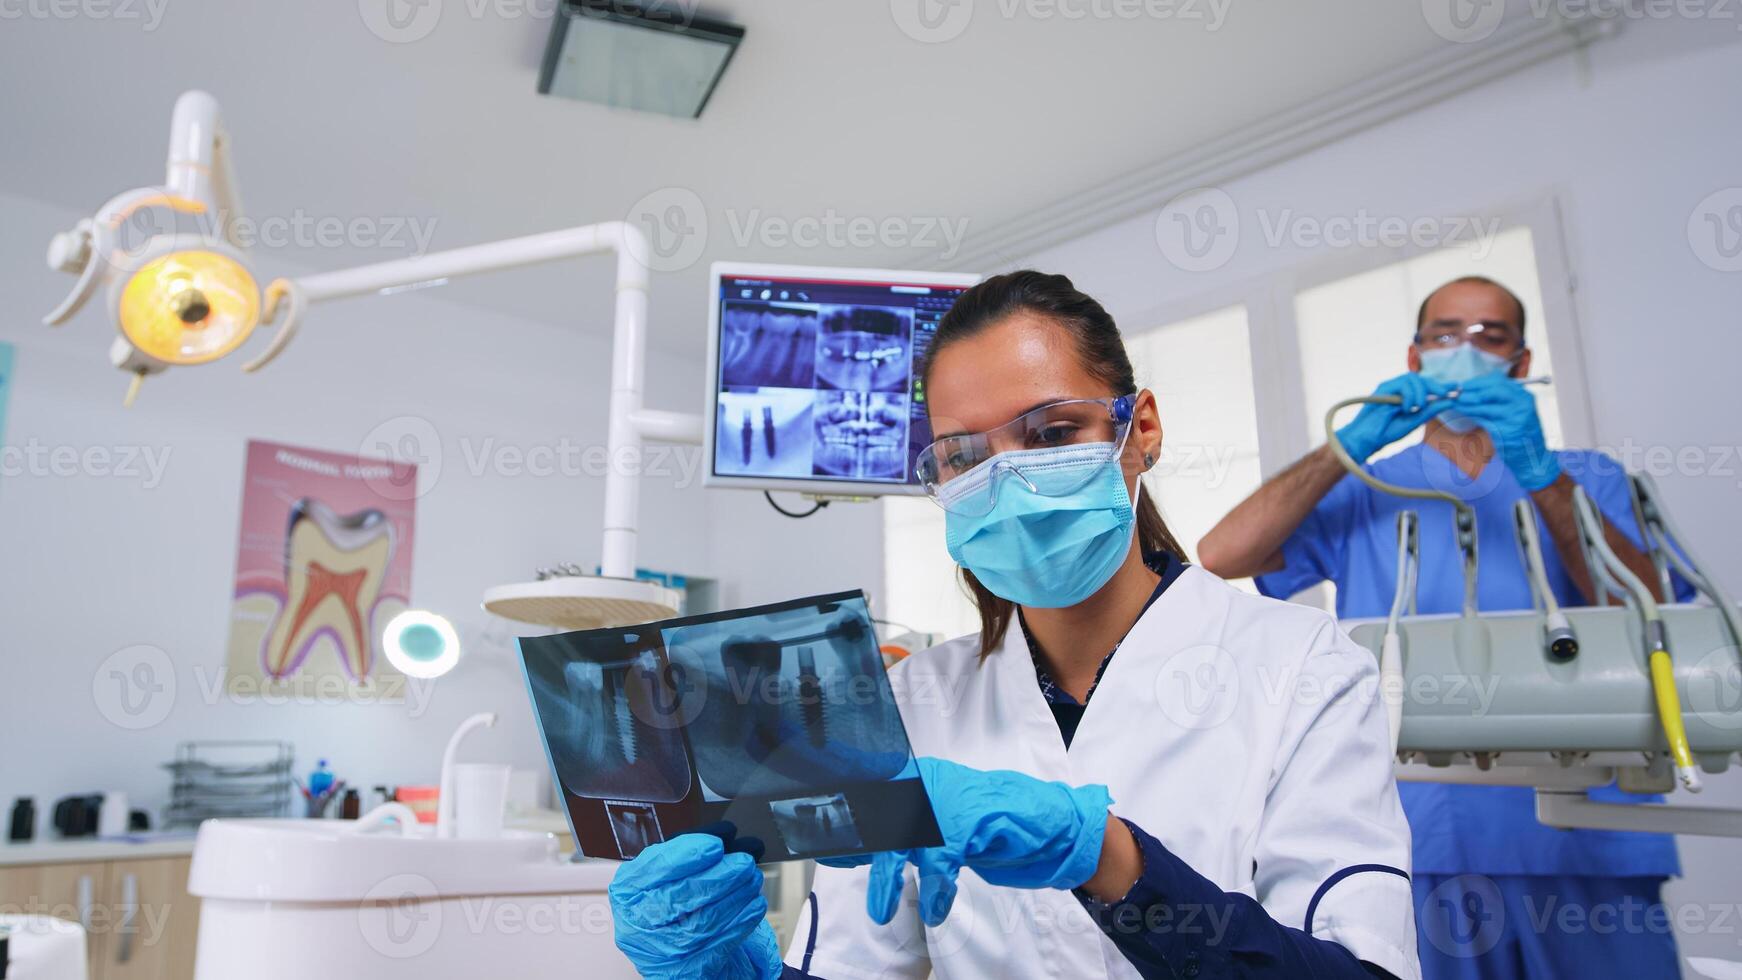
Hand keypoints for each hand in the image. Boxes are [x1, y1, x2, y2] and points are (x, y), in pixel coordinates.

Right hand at [609, 830, 781, 979]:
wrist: (669, 949)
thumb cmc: (666, 904)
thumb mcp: (663, 876)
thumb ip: (686, 855)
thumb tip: (724, 836)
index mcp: (627, 892)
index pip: (657, 868)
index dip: (689, 855)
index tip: (716, 845)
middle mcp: (637, 924)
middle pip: (683, 895)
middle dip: (721, 875)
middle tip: (745, 861)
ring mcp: (661, 951)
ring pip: (705, 920)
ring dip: (736, 896)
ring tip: (753, 878)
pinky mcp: (686, 970)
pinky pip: (720, 944)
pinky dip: (742, 921)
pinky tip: (754, 904)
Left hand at [820, 757, 1111, 926]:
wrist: (1046, 822)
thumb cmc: (985, 825)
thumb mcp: (930, 831)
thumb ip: (888, 837)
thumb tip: (839, 849)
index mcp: (914, 778)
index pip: (863, 786)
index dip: (833, 804)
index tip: (807, 826)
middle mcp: (926, 782)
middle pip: (873, 809)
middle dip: (849, 838)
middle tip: (830, 859)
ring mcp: (948, 799)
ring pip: (901, 836)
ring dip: (886, 879)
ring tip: (880, 910)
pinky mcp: (971, 821)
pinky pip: (940, 858)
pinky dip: (935, 889)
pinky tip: (936, 909)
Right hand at [1335, 373, 1453, 460]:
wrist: (1368, 439)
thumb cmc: (1387, 432)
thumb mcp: (1416, 421)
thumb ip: (1431, 410)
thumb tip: (1450, 401)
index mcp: (1406, 397)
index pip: (1426, 386)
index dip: (1442, 386)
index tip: (1458, 388)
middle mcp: (1398, 389)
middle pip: (1421, 379)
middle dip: (1437, 386)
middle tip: (1449, 393)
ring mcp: (1390, 387)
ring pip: (1414, 379)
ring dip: (1421, 394)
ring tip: (1416, 409)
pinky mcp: (1384, 387)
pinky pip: (1404, 383)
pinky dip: (1410, 396)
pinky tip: (1407, 408)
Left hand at [1449, 374, 1560, 490]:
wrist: (1532, 457)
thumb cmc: (1519, 432)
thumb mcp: (1515, 411)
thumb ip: (1499, 399)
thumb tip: (1472, 390)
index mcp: (1524, 396)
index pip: (1498, 381)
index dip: (1478, 382)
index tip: (1464, 385)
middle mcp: (1522, 404)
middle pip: (1492, 390)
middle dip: (1472, 390)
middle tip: (1457, 393)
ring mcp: (1515, 418)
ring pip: (1486, 406)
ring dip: (1468, 404)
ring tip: (1456, 402)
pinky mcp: (1507, 431)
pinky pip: (1484, 421)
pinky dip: (1472, 416)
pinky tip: (1464, 414)